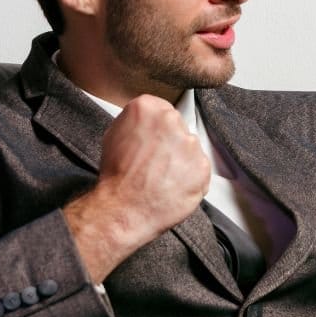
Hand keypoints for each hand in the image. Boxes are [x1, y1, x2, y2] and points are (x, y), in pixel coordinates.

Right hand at [65, 94, 210, 280]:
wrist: (124, 209)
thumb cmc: (116, 176)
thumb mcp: (113, 135)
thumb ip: (134, 122)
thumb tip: (145, 123)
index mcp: (148, 108)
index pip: (161, 110)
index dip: (157, 129)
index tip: (153, 141)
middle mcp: (171, 121)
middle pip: (178, 127)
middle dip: (170, 143)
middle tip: (156, 162)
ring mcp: (190, 144)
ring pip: (190, 148)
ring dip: (181, 160)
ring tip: (163, 177)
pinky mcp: (202, 166)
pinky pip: (199, 168)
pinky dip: (190, 178)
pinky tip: (173, 186)